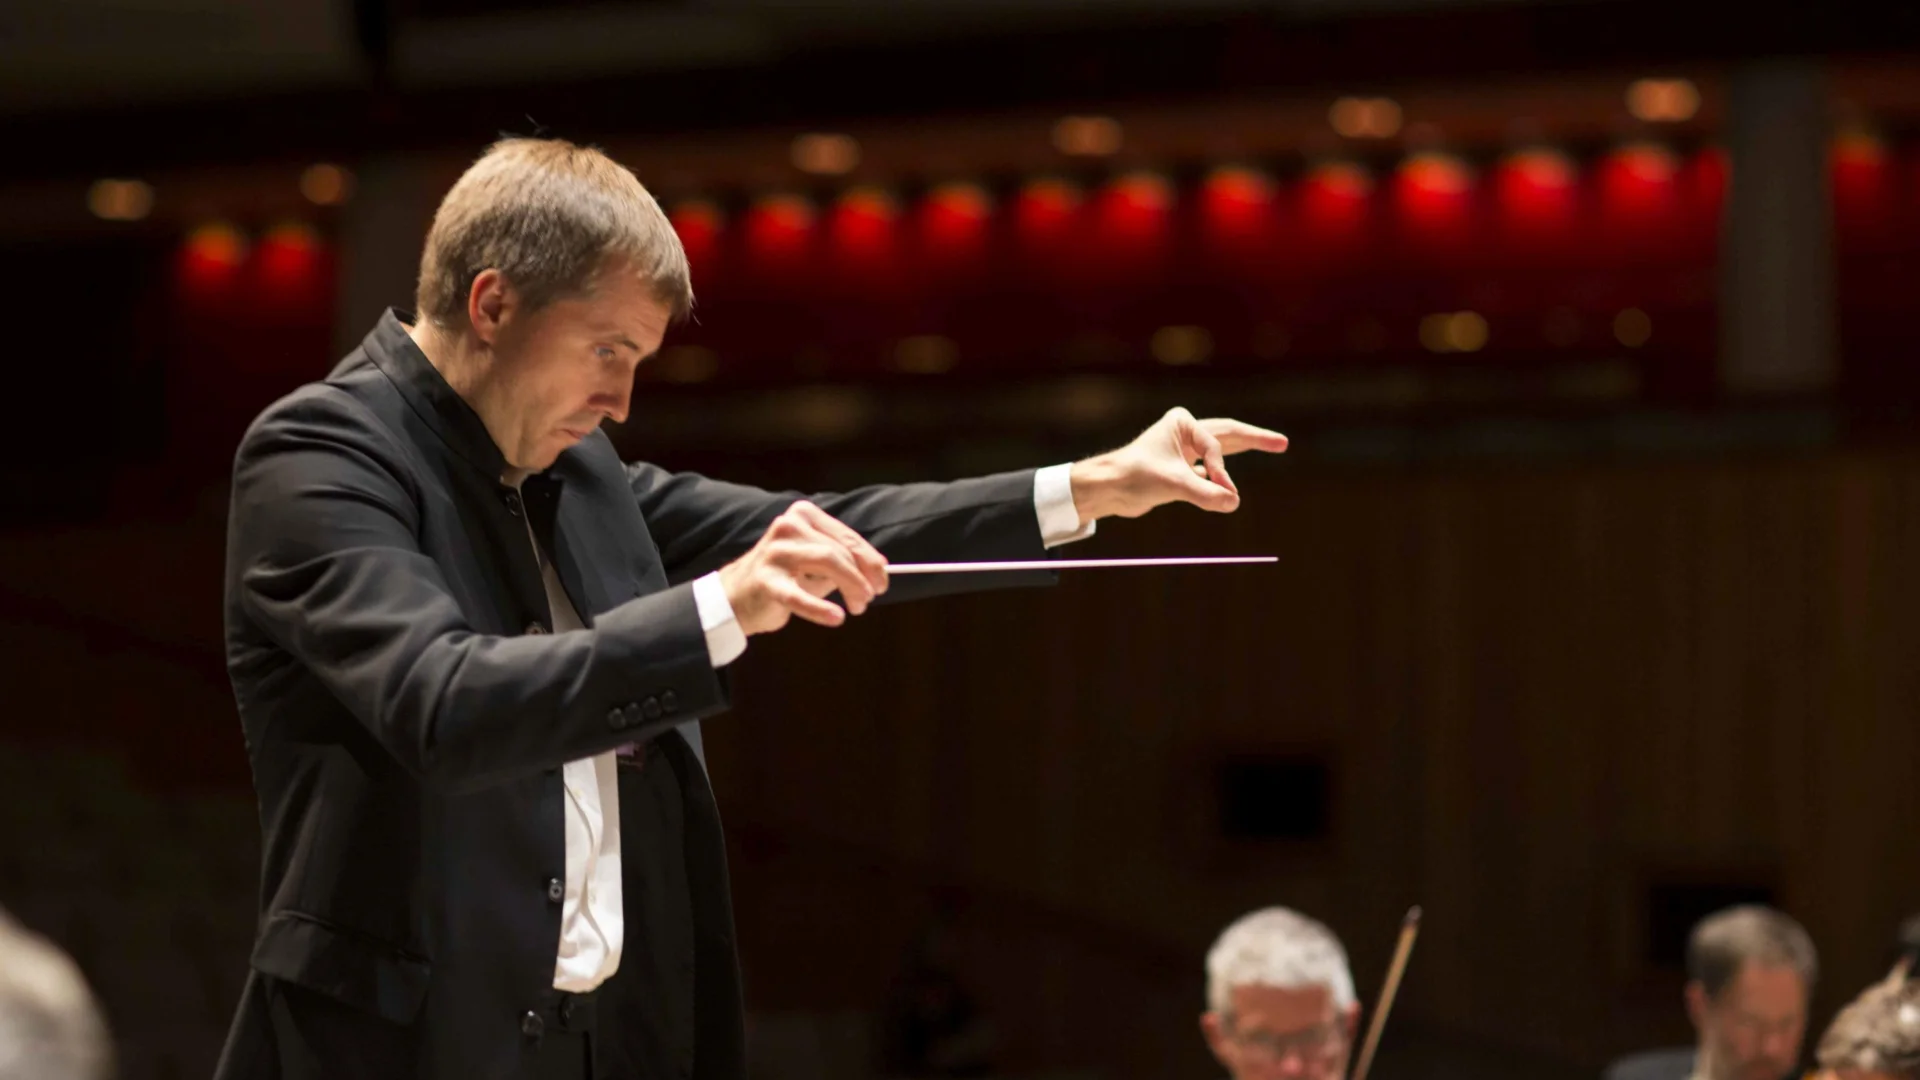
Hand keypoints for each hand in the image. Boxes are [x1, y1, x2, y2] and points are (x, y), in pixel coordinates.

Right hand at [718, 501, 889, 634]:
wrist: (736, 597)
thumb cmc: (784, 576)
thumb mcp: (816, 562)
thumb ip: (845, 560)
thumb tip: (880, 568)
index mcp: (803, 516)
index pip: (847, 537)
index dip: (870, 561)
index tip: (883, 582)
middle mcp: (788, 526)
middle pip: (839, 551)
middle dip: (862, 577)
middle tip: (869, 599)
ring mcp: (775, 551)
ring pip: (827, 563)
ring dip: (850, 588)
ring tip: (857, 608)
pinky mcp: (765, 580)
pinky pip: (798, 595)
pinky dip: (820, 608)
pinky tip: (836, 617)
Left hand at [1069, 408, 1287, 522]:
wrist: (1108, 488)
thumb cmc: (1133, 476)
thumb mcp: (1172, 485)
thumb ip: (1204, 494)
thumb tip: (1234, 503)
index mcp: (1182, 422)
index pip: (1215, 447)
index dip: (1220, 471)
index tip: (1222, 492)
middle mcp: (1185, 431)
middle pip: (1229, 433)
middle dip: (1256, 438)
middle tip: (1283, 443)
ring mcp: (1183, 449)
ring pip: (1222, 449)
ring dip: (1245, 449)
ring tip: (1276, 445)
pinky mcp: (1181, 468)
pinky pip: (1211, 470)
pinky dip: (1224, 475)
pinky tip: (1236, 477)